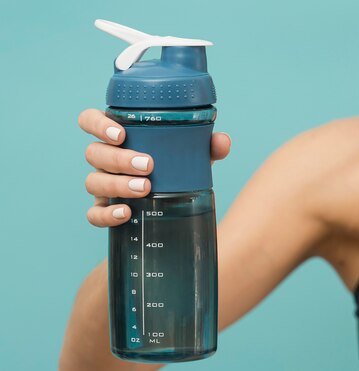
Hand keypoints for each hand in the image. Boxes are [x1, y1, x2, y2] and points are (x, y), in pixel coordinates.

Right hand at [78, 109, 230, 226]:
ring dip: (117, 184)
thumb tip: (222, 141)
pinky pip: (94, 214)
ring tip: (146, 188)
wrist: (176, 203)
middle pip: (94, 153)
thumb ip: (208, 146)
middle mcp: (105, 158)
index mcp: (119, 136)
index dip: (98, 125)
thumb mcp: (193, 156)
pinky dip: (107, 215)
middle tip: (148, 165)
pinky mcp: (104, 209)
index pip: (90, 121)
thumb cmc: (177, 167)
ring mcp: (102, 184)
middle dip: (119, 159)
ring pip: (93, 181)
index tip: (121, 134)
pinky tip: (126, 213)